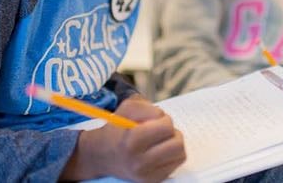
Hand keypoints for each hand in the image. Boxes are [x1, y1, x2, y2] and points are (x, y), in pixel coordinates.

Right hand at [62, 98, 185, 182]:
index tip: (156, 120)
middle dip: (172, 132)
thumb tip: (163, 117)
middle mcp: (140, 162)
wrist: (102, 155)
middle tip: (161, 130)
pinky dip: (171, 154)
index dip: (165, 119)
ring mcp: (147, 175)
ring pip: (180, 154)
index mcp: (132, 141)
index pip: (166, 128)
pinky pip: (176, 164)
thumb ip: (147, 107)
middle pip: (177, 143)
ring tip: (161, 140)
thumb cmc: (117, 129)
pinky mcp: (152, 181)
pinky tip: (159, 150)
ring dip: (174, 143)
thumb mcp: (127, 109)